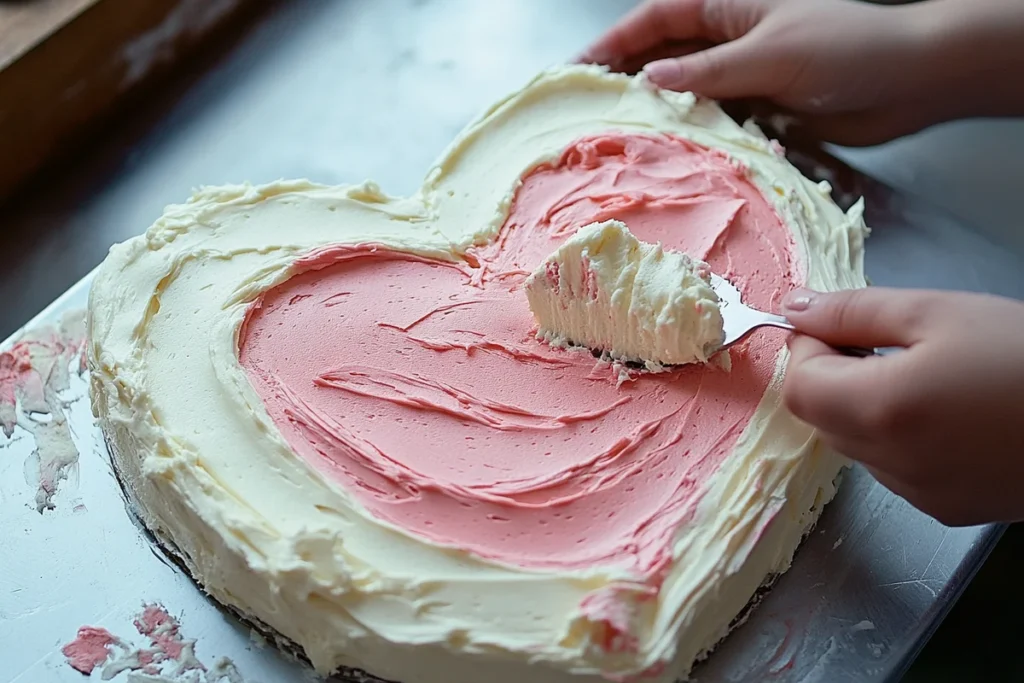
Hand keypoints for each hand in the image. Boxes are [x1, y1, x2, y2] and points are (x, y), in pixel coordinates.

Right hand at [579, 0, 1023, 145]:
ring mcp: (742, 77)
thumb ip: (708, 71)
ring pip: (683, 94)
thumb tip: (649, 78)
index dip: (613, 40)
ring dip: (654, 114)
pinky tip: (666, 156)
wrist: (912, 82)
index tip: (577, 68)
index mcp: (729, 7)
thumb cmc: (847, 49)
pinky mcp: (759, 112)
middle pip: (662, 56)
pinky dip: (690, 138)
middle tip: (585, 111)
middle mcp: (729, 39)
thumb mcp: (770, 54)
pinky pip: (712, 124)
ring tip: (614, 139)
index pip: (656, 18)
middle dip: (624, 79)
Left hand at [781, 287, 1023, 525]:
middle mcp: (890, 463)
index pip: (797, 385)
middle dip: (833, 375)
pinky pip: (892, 469)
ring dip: (863, 407)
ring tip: (922, 375)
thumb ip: (855, 312)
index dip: (807, 348)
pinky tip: (945, 412)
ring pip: (854, 445)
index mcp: (881, 410)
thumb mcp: (938, 313)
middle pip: (821, 417)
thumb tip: (794, 308)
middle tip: (880, 342)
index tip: (837, 324)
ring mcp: (918, 493)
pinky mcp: (947, 508)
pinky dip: (897, 438)